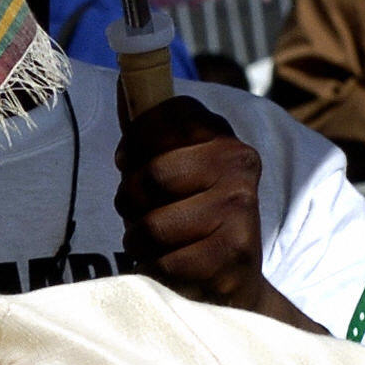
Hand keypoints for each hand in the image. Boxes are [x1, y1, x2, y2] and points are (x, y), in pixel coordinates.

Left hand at [115, 89, 322, 331]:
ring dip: (139, 240)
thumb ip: (149, 131)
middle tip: (142, 212)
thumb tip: (124, 81)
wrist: (235, 282)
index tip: (130, 162)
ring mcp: (239, 210)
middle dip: (130, 200)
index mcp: (224, 138)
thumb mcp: (177, 168)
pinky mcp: (232, 254)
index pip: (165, 116)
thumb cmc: (193, 219)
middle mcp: (239, 166)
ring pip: (151, 224)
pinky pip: (162, 261)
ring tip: (157, 242)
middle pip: (149, 175)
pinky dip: (155, 268)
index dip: (134, 142)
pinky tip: (173, 265)